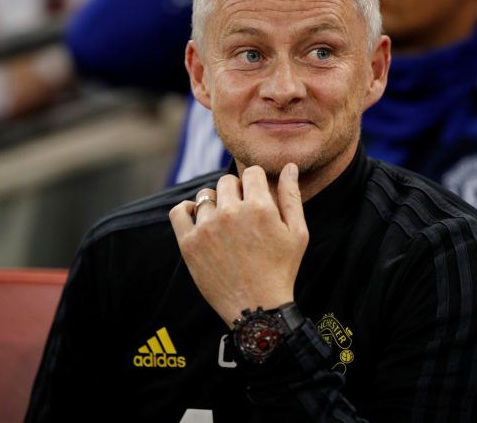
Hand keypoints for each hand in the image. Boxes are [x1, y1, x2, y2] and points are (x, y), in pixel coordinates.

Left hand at [169, 163, 308, 325]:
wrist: (257, 309)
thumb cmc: (282, 270)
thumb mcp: (298, 233)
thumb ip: (291, 196)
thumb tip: (289, 167)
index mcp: (259, 207)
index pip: (251, 172)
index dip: (256, 184)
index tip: (257, 200)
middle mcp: (230, 213)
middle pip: (227, 181)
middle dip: (236, 193)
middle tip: (243, 216)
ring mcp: (207, 228)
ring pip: (206, 196)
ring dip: (216, 205)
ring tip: (225, 226)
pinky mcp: (189, 243)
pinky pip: (179, 211)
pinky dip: (187, 210)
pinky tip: (199, 219)